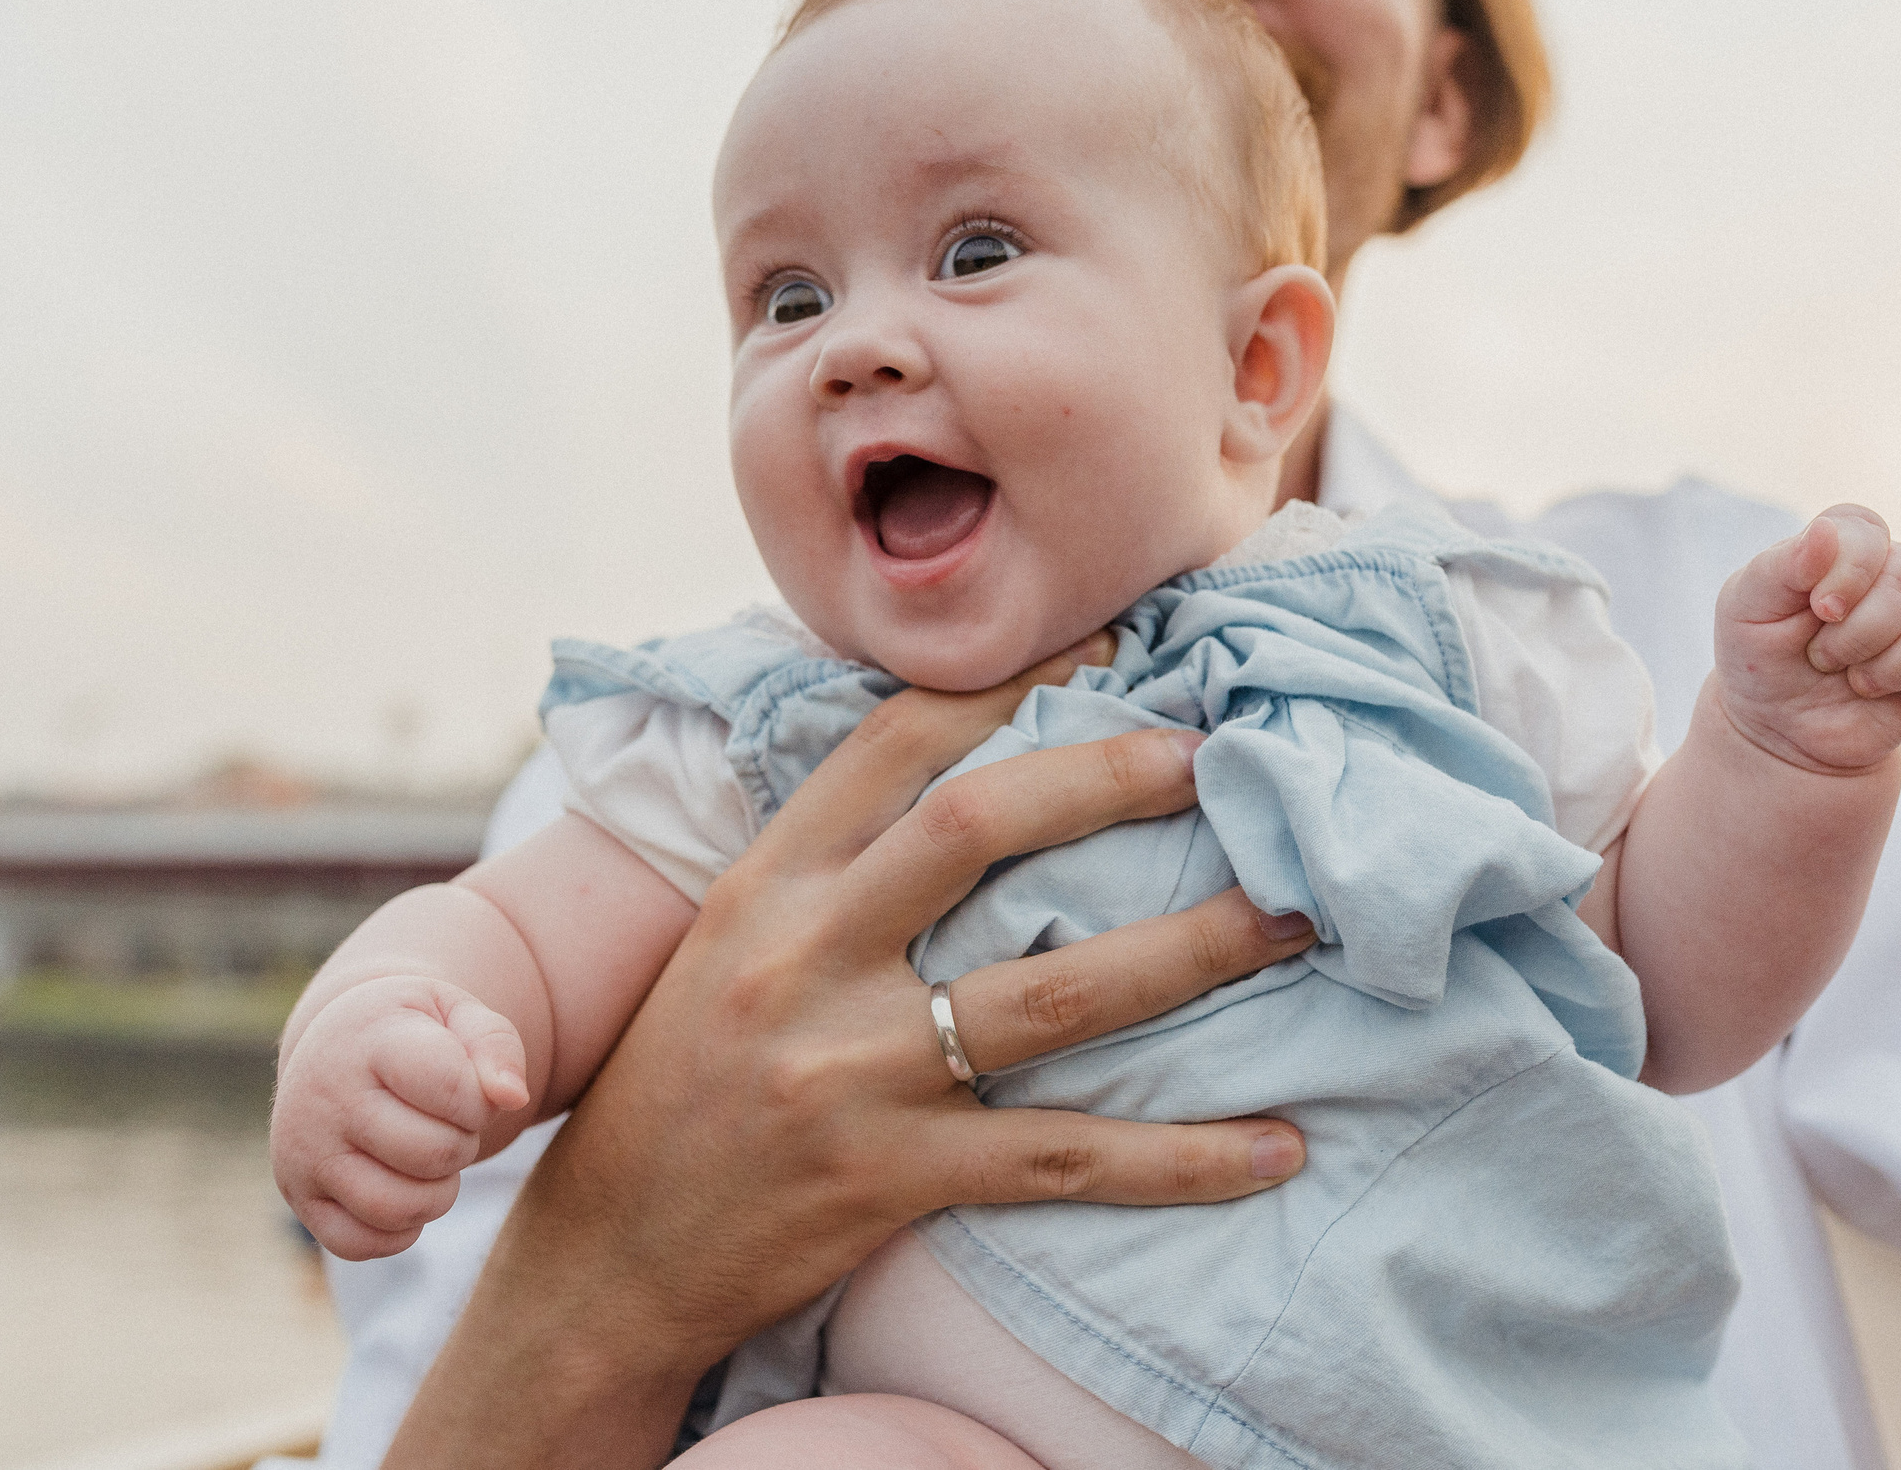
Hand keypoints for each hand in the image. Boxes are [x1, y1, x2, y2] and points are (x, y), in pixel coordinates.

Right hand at [271, 974, 531, 1259]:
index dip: (480, 1101)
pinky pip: (358, 1245)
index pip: (453, 1089)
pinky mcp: (298, 1195)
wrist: (335, 1047)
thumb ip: (495, 1045)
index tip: (467, 1088)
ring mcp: (304, 1150)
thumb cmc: (411, 1033)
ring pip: (395, 1208)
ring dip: (437, 1194)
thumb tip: (513, 1097)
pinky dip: (397, 1232)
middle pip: (433, 1154)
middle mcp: (326, 1095)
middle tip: (449, 1124)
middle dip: (462, 1145)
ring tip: (432, 1160)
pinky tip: (403, 1189)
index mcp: (370, 1039)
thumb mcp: (456, 1013)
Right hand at [384, 639, 1318, 1469]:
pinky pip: (1064, 1159)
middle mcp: (802, 958)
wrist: (605, 1259)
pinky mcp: (890, 1178)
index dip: (1009, 679)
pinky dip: (1181, 1158)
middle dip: (1112, 777)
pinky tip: (1278, 1147)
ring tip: (1296, 920)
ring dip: (1193, 950)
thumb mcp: (726, 942)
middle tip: (1217, 757)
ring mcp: (849, 1071)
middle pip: (980, 828)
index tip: (1112, 641)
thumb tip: (965, 774)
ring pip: (1054, 992)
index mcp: (764, 884)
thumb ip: (829, 865)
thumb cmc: (677, 1085)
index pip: (893, 744)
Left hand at [1714, 504, 1900, 773]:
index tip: (1819, 613)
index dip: (1849, 572)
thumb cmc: (1761, 658)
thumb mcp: (1745, 611)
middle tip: (1824, 660)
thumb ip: (1780, 567)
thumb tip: (1825, 530)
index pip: (1867, 532)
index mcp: (1846, 547)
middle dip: (1862, 633)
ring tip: (1862, 685)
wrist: (1783, 729)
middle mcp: (1898, 574)